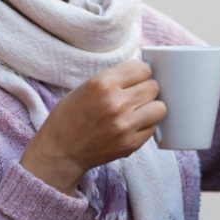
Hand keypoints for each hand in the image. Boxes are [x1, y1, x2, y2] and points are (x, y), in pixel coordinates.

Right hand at [21, 60, 165, 193]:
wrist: (60, 151)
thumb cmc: (70, 116)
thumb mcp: (86, 87)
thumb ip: (115, 78)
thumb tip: (143, 72)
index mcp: (102, 83)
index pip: (142, 69)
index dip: (141, 73)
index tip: (136, 79)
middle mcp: (116, 103)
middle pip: (153, 87)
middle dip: (147, 89)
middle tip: (136, 96)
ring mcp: (125, 125)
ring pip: (160, 108)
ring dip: (151, 107)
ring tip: (138, 110)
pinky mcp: (131, 144)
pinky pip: (154, 128)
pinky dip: (146, 125)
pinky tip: (132, 125)